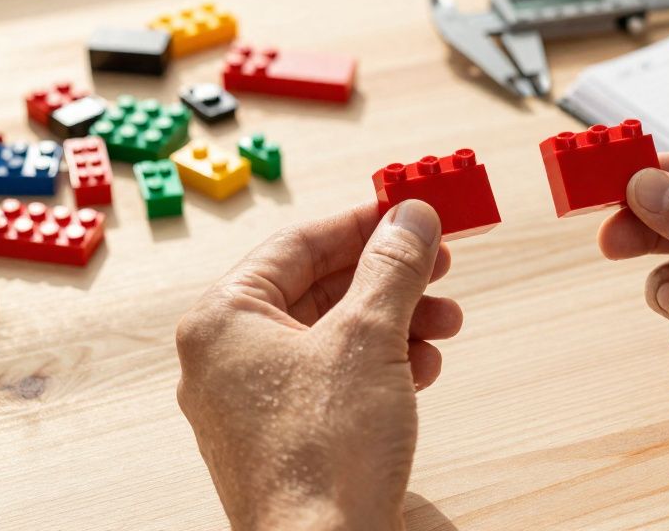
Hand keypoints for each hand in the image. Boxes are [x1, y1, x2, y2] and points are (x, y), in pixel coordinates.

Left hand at [176, 201, 460, 530]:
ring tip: (445, 323)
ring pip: (333, 335)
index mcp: (223, 320)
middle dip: (389, 278)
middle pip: (319, 288)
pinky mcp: (286, 437)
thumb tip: (411, 216)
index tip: (409, 212)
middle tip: (439, 264)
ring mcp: (254, 402)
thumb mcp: (368, 338)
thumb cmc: (324, 456)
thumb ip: (392, 267)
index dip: (362, 222)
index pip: (298, 243)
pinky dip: (382, 365)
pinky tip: (422, 368)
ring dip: (396, 321)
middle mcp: (228, 358)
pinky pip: (336, 379)